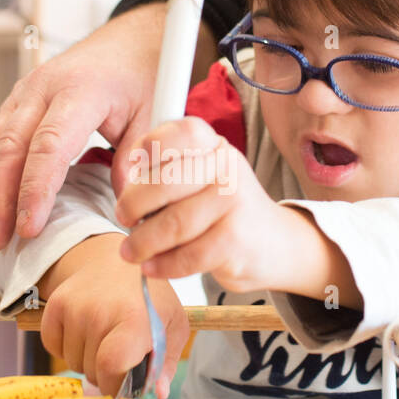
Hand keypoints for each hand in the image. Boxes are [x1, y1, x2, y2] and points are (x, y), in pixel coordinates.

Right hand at [0, 2, 216, 252]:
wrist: (127, 41)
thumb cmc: (139, 76)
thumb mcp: (152, 113)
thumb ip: (138, 158)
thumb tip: (126, 207)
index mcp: (80, 89)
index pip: (48, 145)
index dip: (35, 189)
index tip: (29, 227)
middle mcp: (43, 88)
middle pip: (9, 148)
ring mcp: (23, 95)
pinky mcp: (15, 105)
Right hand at [38, 234, 191, 397]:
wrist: (116, 259)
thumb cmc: (150, 297)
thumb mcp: (172, 324)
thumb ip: (166, 362)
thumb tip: (157, 393)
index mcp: (133, 320)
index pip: (111, 367)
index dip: (116, 386)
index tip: (125, 384)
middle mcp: (99, 312)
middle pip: (92, 371)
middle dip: (106, 373)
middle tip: (120, 352)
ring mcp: (74, 307)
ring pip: (72, 362)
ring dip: (87, 360)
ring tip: (104, 337)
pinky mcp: (55, 304)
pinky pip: (53, 347)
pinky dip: (66, 347)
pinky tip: (85, 331)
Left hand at [113, 116, 293, 292]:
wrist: (274, 242)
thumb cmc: (224, 209)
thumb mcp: (202, 177)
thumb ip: (168, 172)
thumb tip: (125, 191)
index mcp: (215, 145)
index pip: (179, 132)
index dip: (148, 147)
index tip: (131, 171)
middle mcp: (227, 167)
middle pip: (166, 182)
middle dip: (133, 204)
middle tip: (124, 218)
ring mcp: (234, 202)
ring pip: (173, 224)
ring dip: (143, 242)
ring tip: (131, 251)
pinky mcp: (235, 240)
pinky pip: (187, 256)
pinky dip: (163, 265)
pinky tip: (153, 266)